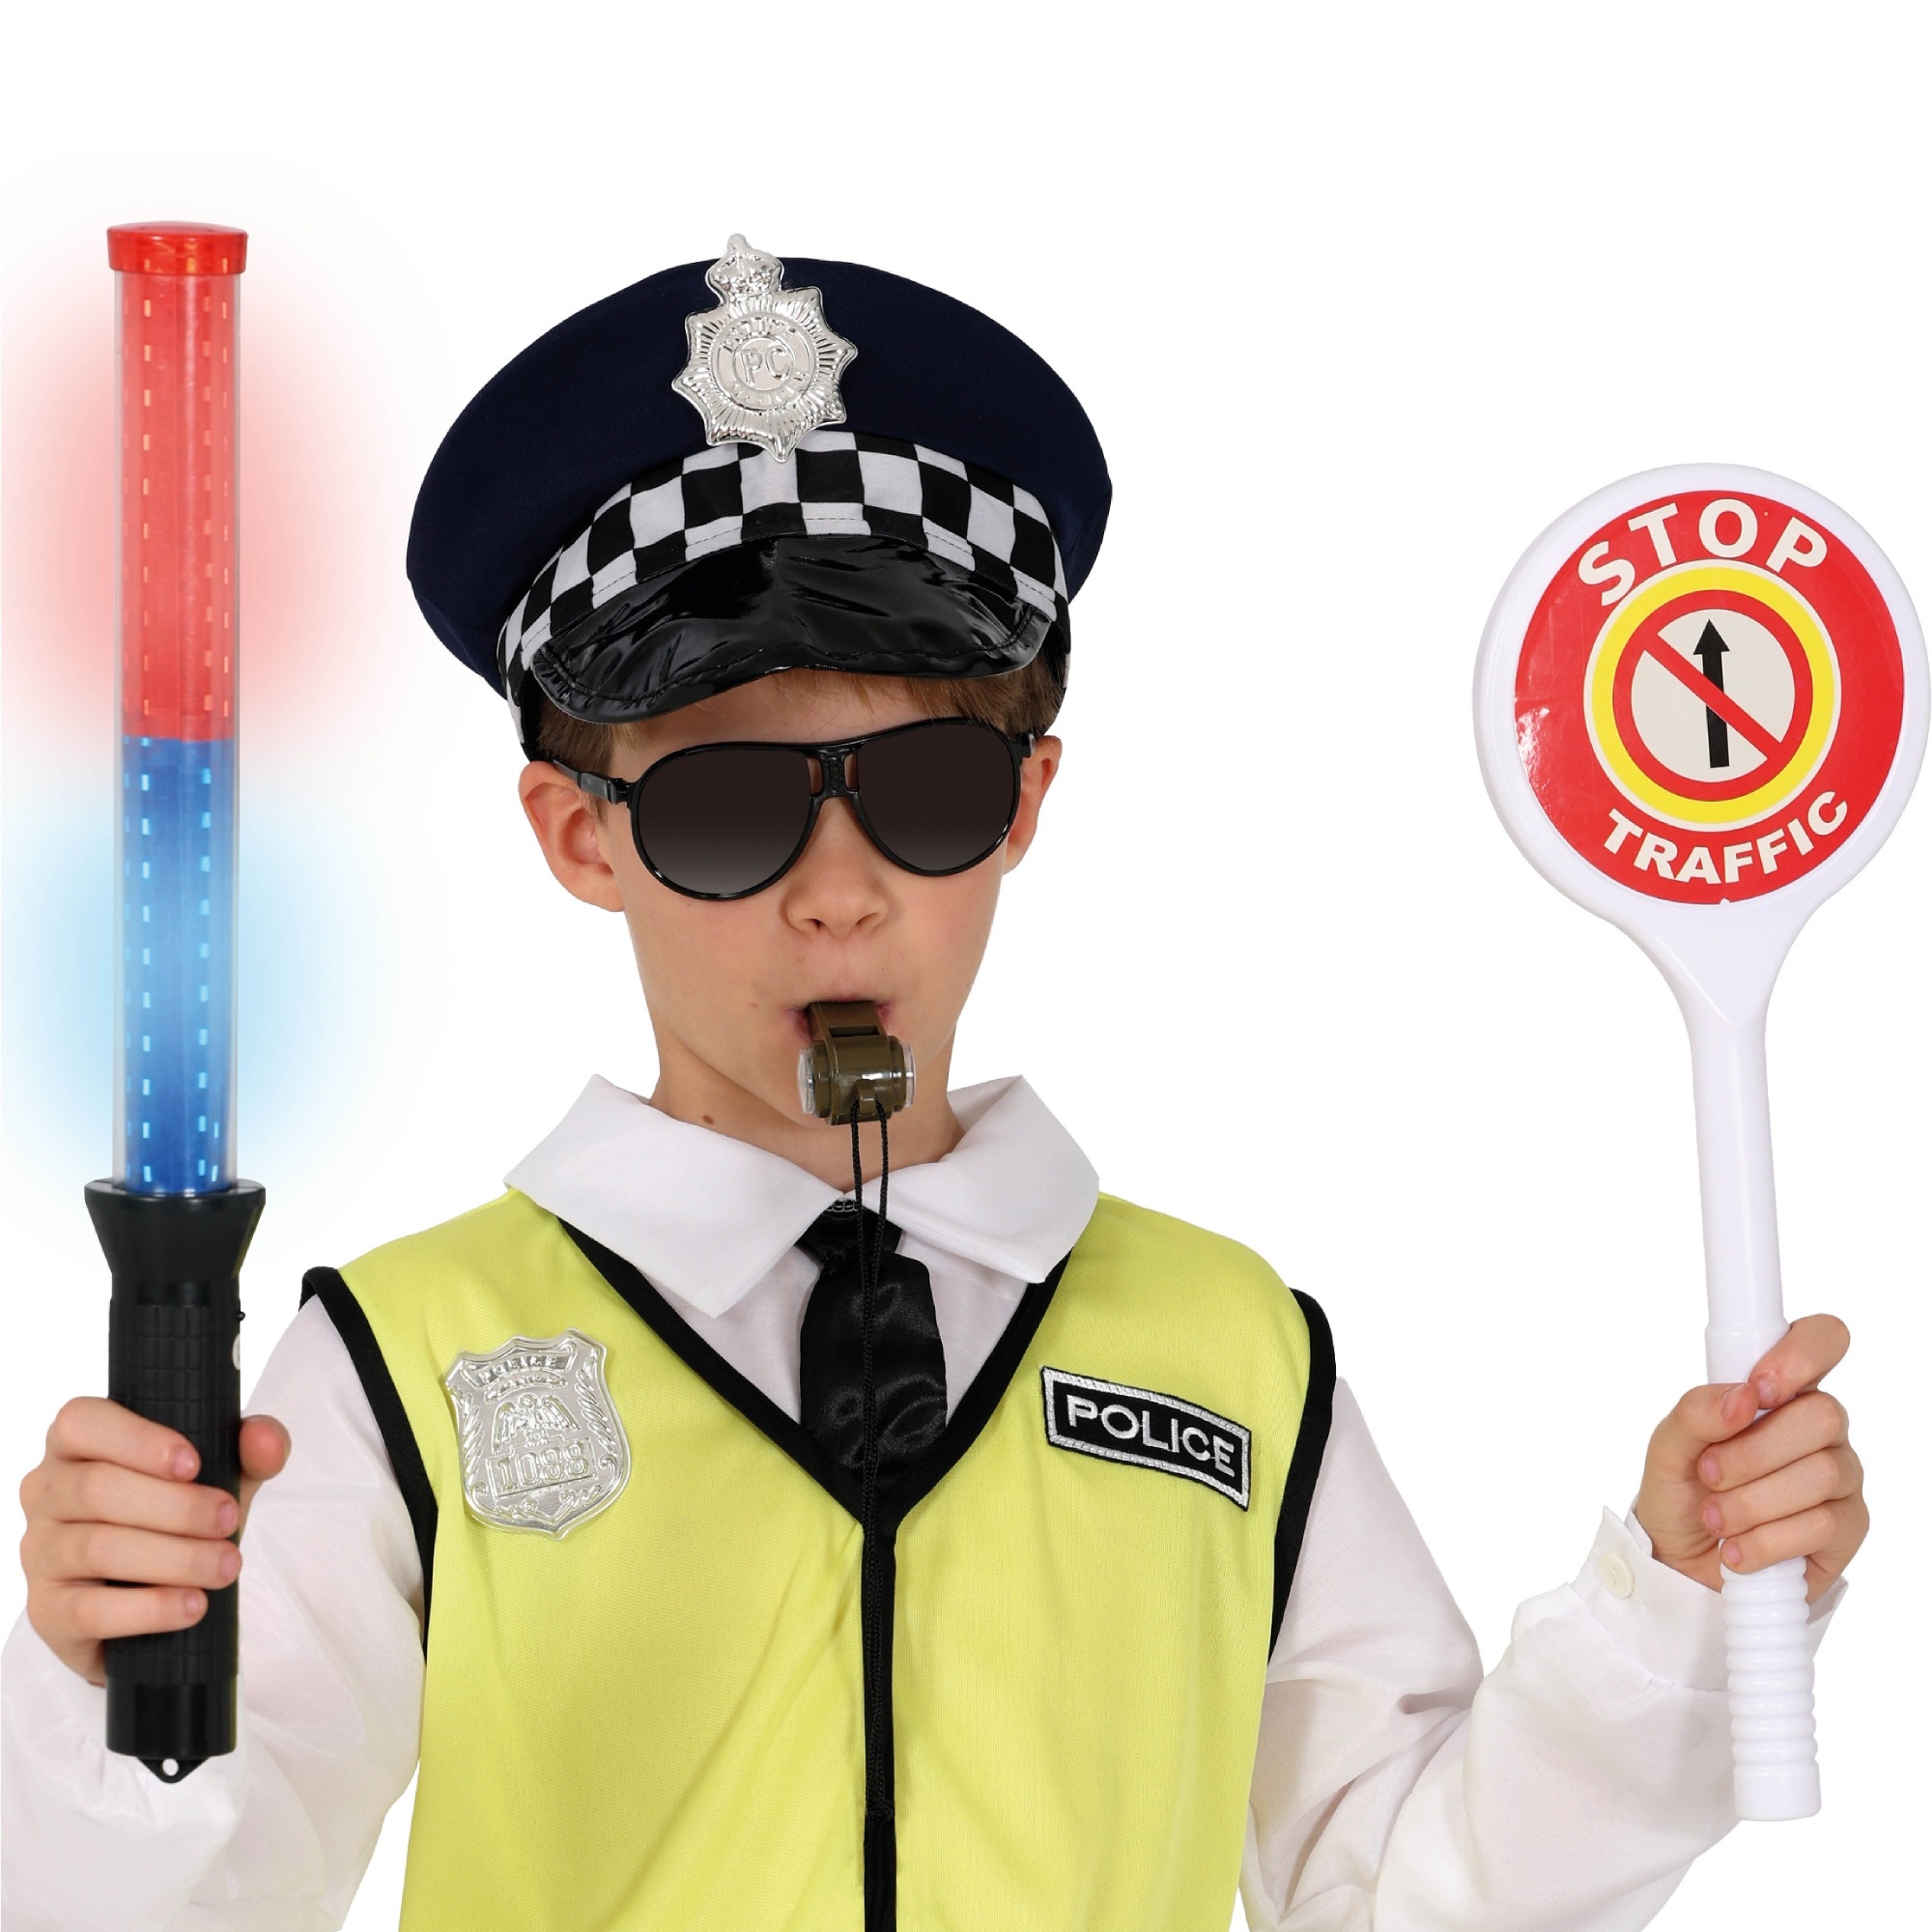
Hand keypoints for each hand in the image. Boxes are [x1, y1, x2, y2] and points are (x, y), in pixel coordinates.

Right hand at [18, 1400, 290, 1684]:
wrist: (158, 1596)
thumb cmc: (179, 1516)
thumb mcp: (222, 1474)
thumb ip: (250, 1448)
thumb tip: (264, 1439)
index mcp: (78, 1444)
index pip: (82, 1423)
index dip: (137, 1440)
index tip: (194, 1464)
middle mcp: (46, 1493)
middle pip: (97, 1488)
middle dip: (177, 1507)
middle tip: (229, 1520)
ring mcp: (39, 1554)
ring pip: (97, 1548)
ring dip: (175, 1558)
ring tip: (226, 1566)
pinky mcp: (48, 1613)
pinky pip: (89, 1611)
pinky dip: (150, 1609)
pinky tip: (192, 1606)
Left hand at [1634, 1314, 1865, 1602]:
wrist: (1681, 1563)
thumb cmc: (1681, 1492)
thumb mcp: (1666, 1448)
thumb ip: (1695, 1413)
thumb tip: (1742, 1398)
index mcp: (1778, 1390)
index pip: (1821, 1340)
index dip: (1801, 1355)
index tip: (1758, 1388)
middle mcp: (1818, 1428)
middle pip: (1823, 1415)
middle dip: (1753, 1451)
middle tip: (1709, 1474)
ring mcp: (1839, 1477)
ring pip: (1821, 1473)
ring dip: (1752, 1501)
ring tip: (1716, 1517)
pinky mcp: (1846, 1529)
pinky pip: (1822, 1526)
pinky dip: (1766, 1541)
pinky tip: (1738, 1548)